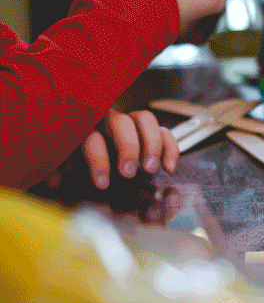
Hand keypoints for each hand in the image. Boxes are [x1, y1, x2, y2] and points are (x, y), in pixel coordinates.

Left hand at [47, 111, 178, 190]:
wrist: (94, 152)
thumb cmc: (78, 158)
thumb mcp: (67, 163)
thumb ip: (61, 167)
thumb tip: (53, 180)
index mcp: (85, 127)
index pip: (93, 136)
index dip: (98, 159)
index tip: (103, 183)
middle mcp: (108, 120)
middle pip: (120, 122)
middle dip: (127, 147)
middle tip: (129, 173)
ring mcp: (131, 123)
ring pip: (145, 119)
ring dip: (151, 144)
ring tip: (151, 169)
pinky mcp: (150, 131)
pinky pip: (164, 131)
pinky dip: (170, 147)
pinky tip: (169, 167)